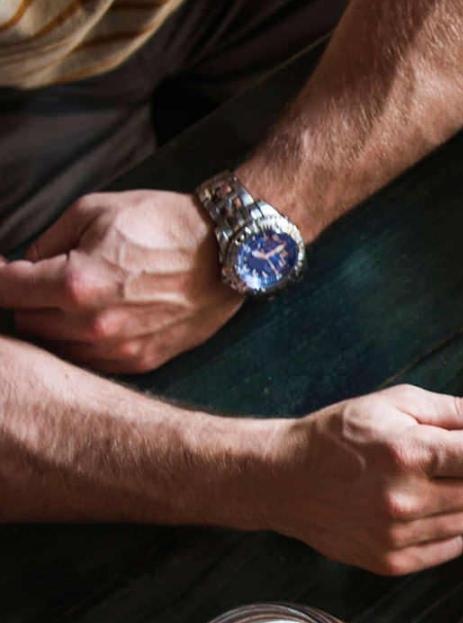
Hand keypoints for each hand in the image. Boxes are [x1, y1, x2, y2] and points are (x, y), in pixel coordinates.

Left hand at [0, 191, 240, 372]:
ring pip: (54, 348)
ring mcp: (117, 348)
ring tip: (75, 303)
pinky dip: (84, 344)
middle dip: (27, 301)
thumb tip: (24, 266)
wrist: (230, 250)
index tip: (3, 272)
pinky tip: (99, 320)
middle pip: (24, 323)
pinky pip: (90, 362)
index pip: (3, 290)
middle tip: (45, 282)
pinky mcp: (141, 361)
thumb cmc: (164, 223)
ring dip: (54, 326)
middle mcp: (91, 323)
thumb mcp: (95, 210)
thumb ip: (48, 241)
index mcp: (74, 282)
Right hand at [261, 385, 462, 575]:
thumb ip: (459, 412)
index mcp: (409, 454)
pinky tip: (428, 507)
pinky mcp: (391, 562)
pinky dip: (452, 526)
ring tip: (445, 481)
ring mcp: (398, 536)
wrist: (283, 478)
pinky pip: (452, 547)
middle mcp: (405, 500)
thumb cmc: (341, 433)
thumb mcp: (398, 404)